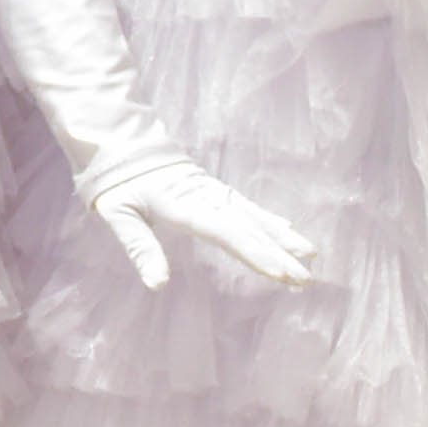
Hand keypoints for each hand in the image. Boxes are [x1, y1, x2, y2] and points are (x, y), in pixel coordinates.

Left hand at [79, 150, 317, 291]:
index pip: (225, 233)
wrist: (122, 142)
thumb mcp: (117, 215)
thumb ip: (139, 247)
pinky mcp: (215, 189)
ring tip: (310, 255)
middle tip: (305, 278)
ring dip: (282, 236)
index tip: (280, 272)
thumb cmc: (117, 184)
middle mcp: (206, 197)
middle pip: (247, 228)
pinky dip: (270, 218)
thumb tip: (158, 284)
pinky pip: (248, 206)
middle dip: (279, 253)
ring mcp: (214, 192)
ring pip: (254, 215)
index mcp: (183, 204)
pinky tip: (289, 229)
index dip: (255, 253)